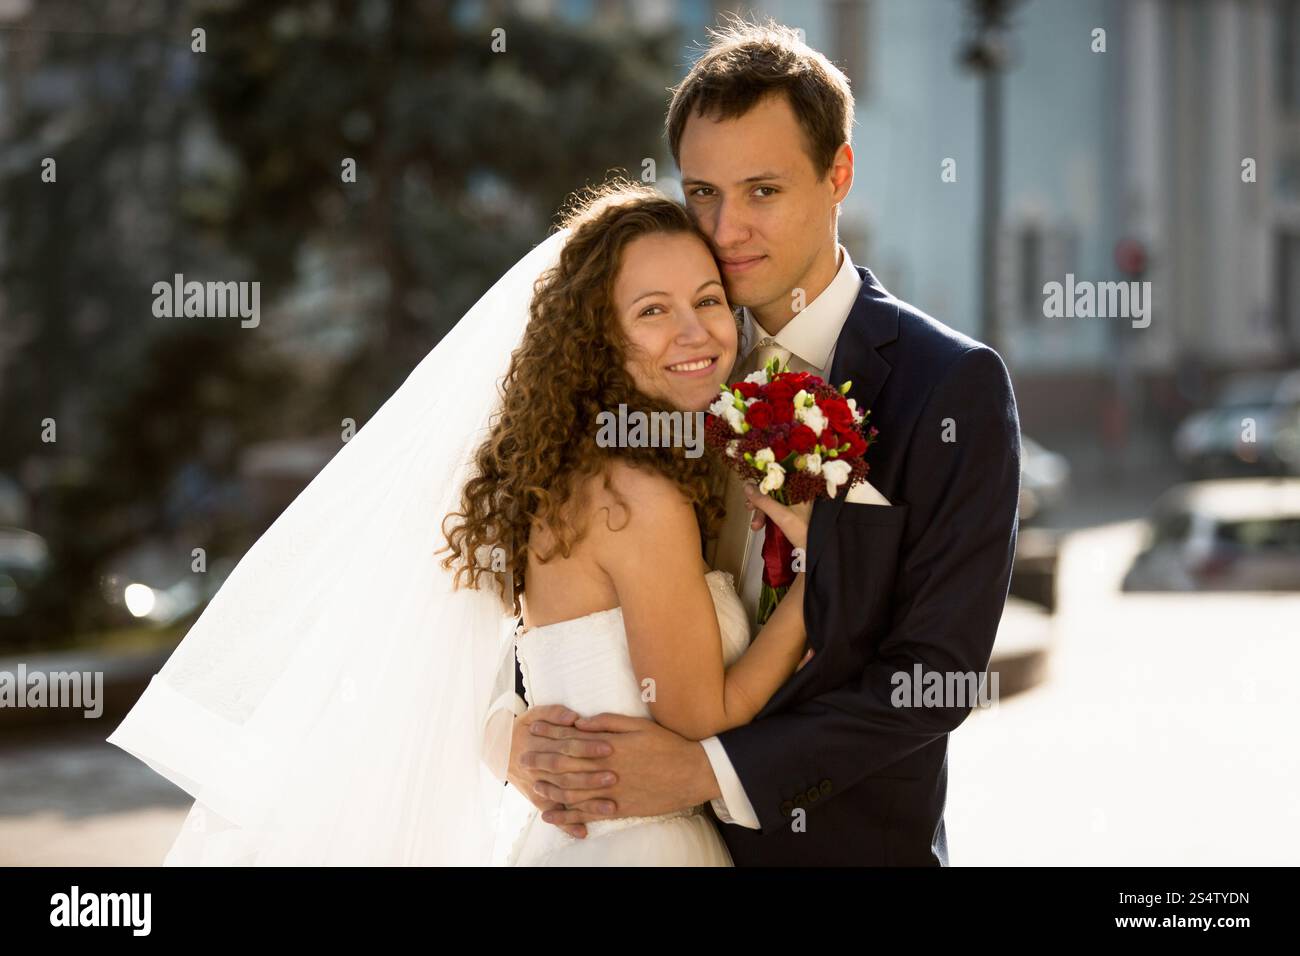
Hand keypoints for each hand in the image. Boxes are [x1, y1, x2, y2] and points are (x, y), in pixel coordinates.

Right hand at [506, 704, 615, 838]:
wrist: (498, 749)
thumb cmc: (524, 728)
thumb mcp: (534, 714)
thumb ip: (554, 713)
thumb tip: (574, 718)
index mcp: (539, 743)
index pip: (566, 745)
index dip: (587, 746)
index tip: (609, 747)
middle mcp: (537, 766)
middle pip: (566, 772)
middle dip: (590, 776)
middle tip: (614, 777)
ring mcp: (536, 785)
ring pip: (562, 796)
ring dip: (586, 804)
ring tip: (610, 807)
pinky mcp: (536, 799)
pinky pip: (551, 813)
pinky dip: (565, 824)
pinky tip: (582, 832)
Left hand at [530, 713, 719, 826]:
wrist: (692, 773)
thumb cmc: (666, 745)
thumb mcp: (637, 725)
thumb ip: (606, 723)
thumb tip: (579, 723)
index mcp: (608, 746)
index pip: (571, 739)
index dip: (549, 734)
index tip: (532, 730)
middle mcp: (606, 769)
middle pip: (565, 766)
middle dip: (542, 761)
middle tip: (522, 758)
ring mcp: (611, 791)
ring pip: (571, 791)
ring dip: (548, 787)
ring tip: (531, 783)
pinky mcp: (618, 809)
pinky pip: (586, 813)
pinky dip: (566, 815)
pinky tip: (550, 815)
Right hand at [743, 482, 810, 550]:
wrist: (812, 551)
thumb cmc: (803, 532)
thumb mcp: (781, 515)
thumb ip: (764, 501)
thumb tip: (747, 487)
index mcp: (798, 489)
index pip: (777, 478)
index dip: (762, 483)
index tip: (750, 490)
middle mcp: (795, 495)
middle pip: (771, 492)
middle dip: (759, 502)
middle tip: (749, 508)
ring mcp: (792, 505)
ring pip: (770, 503)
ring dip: (760, 513)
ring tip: (755, 526)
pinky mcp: (789, 515)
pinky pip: (773, 511)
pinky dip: (765, 517)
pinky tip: (759, 526)